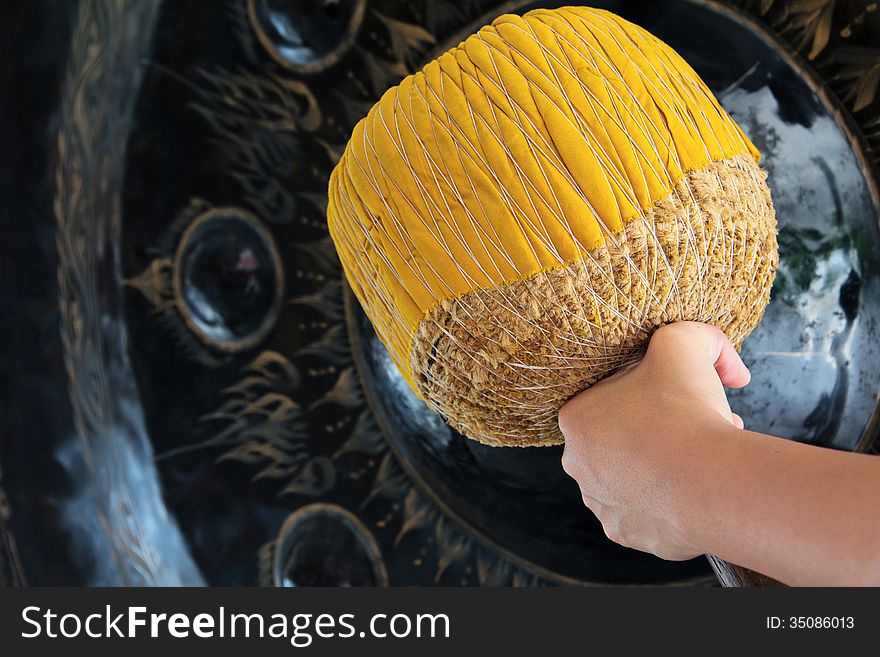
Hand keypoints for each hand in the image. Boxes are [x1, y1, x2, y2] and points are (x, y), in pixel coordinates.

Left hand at [558, 322, 750, 559]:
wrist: (709, 485)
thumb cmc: (686, 411)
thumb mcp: (683, 342)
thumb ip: (692, 333)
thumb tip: (724, 362)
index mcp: (575, 417)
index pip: (610, 397)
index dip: (651, 392)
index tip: (681, 396)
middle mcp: (577, 463)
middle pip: (622, 438)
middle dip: (660, 429)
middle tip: (699, 425)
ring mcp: (599, 502)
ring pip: (632, 476)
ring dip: (663, 465)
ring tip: (703, 457)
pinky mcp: (625, 533)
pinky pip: (645, 511)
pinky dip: (667, 501)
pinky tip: (693, 491)